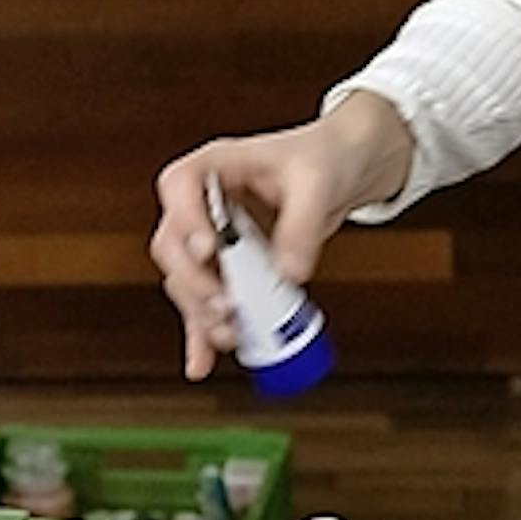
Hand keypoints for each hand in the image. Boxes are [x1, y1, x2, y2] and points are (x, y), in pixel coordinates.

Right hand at [150, 92, 413, 381]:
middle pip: (174, 245)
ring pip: (186, 281)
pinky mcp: (229, 268)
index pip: (179, 186)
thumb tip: (289, 273)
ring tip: (231, 333)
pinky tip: (202, 361)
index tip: (209, 249)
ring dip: (202, 313)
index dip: (186, 220)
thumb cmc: (325, 158)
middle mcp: (203, 203)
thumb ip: (301, 227)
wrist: (346, 166)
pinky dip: (203, 334)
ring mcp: (212, 238)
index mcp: (215, 166)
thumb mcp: (318, 183)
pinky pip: (206, 303)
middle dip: (196, 282)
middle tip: (227, 305)